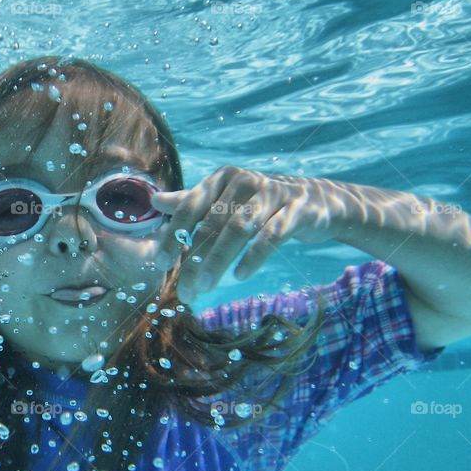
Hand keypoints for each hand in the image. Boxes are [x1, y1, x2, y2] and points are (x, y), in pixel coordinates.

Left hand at [149, 166, 339, 299]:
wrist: (316, 201)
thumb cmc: (260, 204)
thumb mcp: (224, 200)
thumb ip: (190, 202)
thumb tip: (154, 201)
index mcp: (221, 179)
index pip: (189, 207)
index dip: (173, 235)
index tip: (161, 264)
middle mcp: (243, 181)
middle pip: (212, 224)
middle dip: (194, 261)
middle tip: (185, 291)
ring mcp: (271, 193)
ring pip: (238, 230)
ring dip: (218, 261)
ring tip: (204, 288)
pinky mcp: (296, 209)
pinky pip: (272, 234)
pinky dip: (254, 256)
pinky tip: (239, 276)